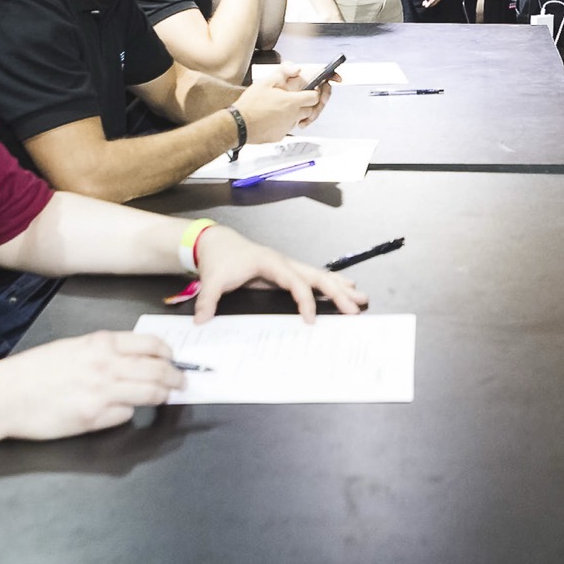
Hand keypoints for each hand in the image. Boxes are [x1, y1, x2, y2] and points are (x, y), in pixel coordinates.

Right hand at [0, 330, 182, 437]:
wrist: (6, 395)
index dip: (168, 353)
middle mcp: (106, 365)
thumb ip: (103, 351)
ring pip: (150, 393)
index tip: (173, 359)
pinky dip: (128, 412)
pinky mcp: (94, 417)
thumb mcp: (72, 347)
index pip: (151, 344)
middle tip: (182, 381)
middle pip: (158, 370)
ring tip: (167, 396)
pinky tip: (122, 410)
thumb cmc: (34, 370)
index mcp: (101, 343)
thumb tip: (131, 359)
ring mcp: (102, 392)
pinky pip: (126, 414)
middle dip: (176, 377)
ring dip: (163, 395)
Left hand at [190, 224, 367, 322]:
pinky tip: (343, 288)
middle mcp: (284, 262)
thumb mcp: (212, 279)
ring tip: (360, 297)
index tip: (309, 320)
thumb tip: (202, 319)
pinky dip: (330, 284)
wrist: (216, 243)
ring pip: (319, 275)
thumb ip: (208, 299)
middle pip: (317, 276)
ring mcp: (287, 266)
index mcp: (271, 263)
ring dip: (340, 287)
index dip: (304, 301)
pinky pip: (313, 278)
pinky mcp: (286, 272)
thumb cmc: (220, 259)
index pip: (295, 283)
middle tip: (356, 306)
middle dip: (338, 292)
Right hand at [235, 72, 326, 139]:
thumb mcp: (265, 82)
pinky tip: (273, 118)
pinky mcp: (279, 136)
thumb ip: (283, 73)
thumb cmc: (250, 104)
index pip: (315, 98)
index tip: (311, 91)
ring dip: (295, 114)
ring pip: (298, 120)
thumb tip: (295, 69)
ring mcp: (286, 128)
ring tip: (281, 108)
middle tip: (296, 99)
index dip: (314, 93)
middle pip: (310, 110)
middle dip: (307, 105)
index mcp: (292, 102)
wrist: (239, 124)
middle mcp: (293, 116)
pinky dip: (283, 124)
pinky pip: (286, 129)